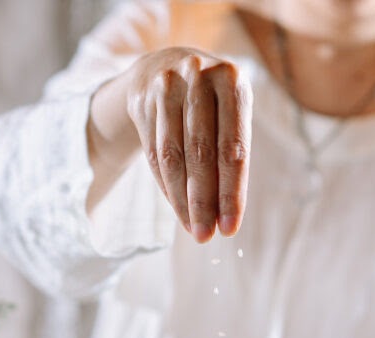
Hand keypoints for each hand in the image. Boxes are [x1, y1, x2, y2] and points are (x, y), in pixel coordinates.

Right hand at [89, 47, 251, 241]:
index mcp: (231, 81)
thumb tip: (226, 212)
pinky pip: (153, 153)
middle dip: (204, 201)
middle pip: (200, 153)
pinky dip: (167, 186)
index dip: (232, 192)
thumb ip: (231, 151)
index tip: (230, 228)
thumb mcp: (230, 110)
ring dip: (182, 199)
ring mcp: (166, 86)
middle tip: (206, 236)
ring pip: (172, 156)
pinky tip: (177, 208)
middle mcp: (198, 78)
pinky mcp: (142, 100)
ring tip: (193, 229)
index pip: (233, 147)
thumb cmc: (210, 100)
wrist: (165, 64)